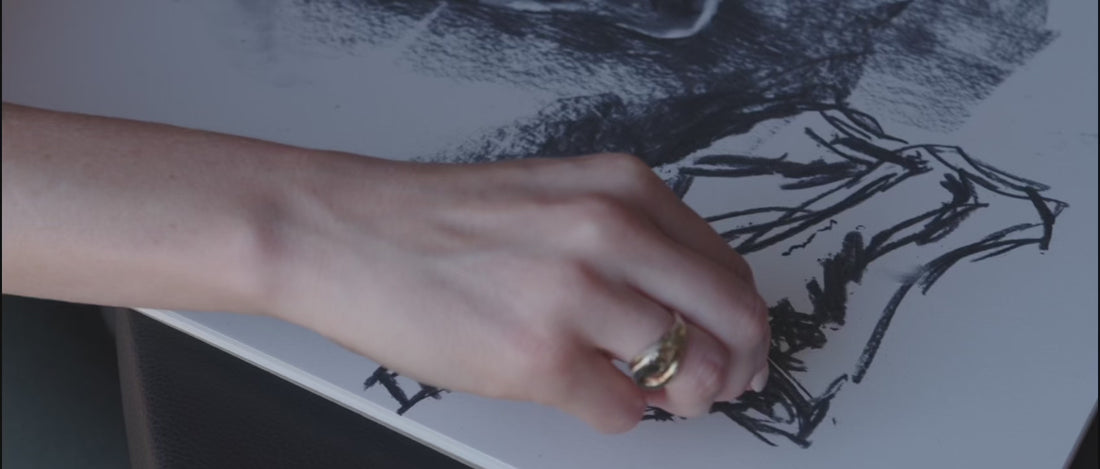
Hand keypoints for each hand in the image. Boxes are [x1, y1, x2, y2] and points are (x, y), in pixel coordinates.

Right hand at [265, 152, 770, 432]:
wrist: (343, 234)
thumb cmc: (436, 222)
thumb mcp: (554, 199)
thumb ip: (628, 241)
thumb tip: (688, 308)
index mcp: (622, 190)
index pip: (727, 267)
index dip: (740, 320)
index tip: (735, 344)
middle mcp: (612, 234)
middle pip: (734, 320)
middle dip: (738, 367)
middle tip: (721, 386)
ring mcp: (578, 296)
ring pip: (694, 373)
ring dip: (682, 396)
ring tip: (648, 391)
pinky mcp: (540, 358)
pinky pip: (624, 411)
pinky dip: (616, 414)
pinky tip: (583, 391)